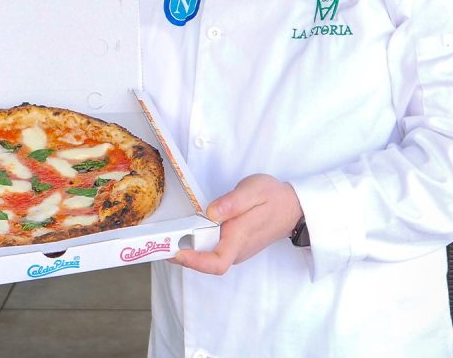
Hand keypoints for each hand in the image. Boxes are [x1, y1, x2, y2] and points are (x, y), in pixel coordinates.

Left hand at [171, 174, 302, 274]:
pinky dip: (197, 243)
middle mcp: (236, 250)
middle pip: (206, 262)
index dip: (194, 262)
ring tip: (167, 235)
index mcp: (240, 237)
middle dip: (182, 254)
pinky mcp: (234, 245)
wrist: (292, 206)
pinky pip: (212, 250)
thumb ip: (233, 202)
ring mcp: (236, 250)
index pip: (216, 263)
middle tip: (160, 240)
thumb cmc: (273, 197)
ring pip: (208, 256)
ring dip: (187, 249)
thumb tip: (211, 212)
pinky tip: (187, 230)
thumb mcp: (254, 190)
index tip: (176, 252)